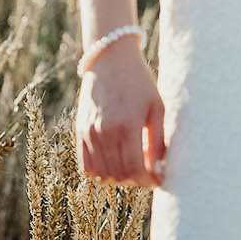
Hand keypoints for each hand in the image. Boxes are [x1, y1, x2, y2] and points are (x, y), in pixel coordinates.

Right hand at [76, 40, 168, 187]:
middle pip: (119, 175)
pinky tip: (114, 164)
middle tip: (148, 173)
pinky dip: (100, 173)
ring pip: (102, 175)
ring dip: (119, 178)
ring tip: (132, 168)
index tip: (158, 180)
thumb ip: (158, 141)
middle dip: (136, 180)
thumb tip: (160, 170)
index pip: (135, 169)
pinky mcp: (80, 131)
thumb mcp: (157, 107)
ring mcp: (89, 133)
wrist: (110, 58)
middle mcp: (105, 132)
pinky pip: (86, 166)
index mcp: (127, 126)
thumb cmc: (139, 82)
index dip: (148, 181)